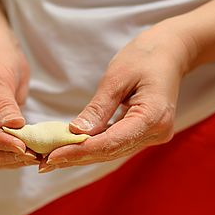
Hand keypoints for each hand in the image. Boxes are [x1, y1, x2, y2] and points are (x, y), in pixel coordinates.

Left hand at [39, 22, 190, 170]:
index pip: (111, 142)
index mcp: (153, 117)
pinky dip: (93, 146)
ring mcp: (153, 136)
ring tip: (51, 159)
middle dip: (76, 157)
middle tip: (43, 162)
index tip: (52, 156)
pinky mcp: (146, 134)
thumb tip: (75, 133)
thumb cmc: (146, 56)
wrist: (171, 52)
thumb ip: (98, 108)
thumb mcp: (117, 77)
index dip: (80, 151)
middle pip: (110, 151)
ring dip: (82, 155)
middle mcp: (157, 133)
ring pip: (112, 151)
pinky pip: (116, 144)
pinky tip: (71, 149)